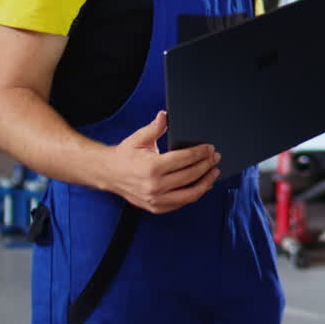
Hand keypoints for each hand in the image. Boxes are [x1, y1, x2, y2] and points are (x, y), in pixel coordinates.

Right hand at [103, 111, 220, 213]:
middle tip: (215, 157)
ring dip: (206, 182)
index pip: (184, 159)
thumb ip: (154, 127)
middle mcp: (155, 186)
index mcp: (152, 167)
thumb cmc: (125, 155)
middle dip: (206, 165)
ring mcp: (156, 200)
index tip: (210, 148)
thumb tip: (165, 115)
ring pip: (190, 194)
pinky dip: (194, 194)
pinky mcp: (156, 208)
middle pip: (191, 175)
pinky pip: (181, 203)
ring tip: (214, 172)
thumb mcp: (138, 138)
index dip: (200, 153)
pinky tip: (202, 185)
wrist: (108, 174)